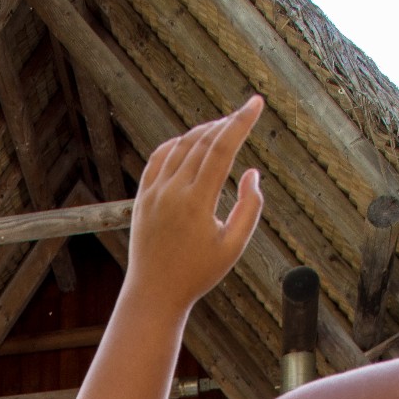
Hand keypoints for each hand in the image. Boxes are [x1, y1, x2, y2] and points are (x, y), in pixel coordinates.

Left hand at [127, 97, 263, 311]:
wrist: (154, 294)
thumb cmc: (197, 275)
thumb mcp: (233, 247)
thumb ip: (250, 208)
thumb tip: (251, 172)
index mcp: (196, 202)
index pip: (222, 148)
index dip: (241, 122)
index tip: (256, 104)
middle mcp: (172, 192)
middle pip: (202, 142)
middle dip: (226, 124)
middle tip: (242, 116)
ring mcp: (153, 193)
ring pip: (180, 146)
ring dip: (203, 132)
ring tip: (221, 129)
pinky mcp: (142, 198)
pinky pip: (158, 158)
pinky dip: (176, 144)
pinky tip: (189, 143)